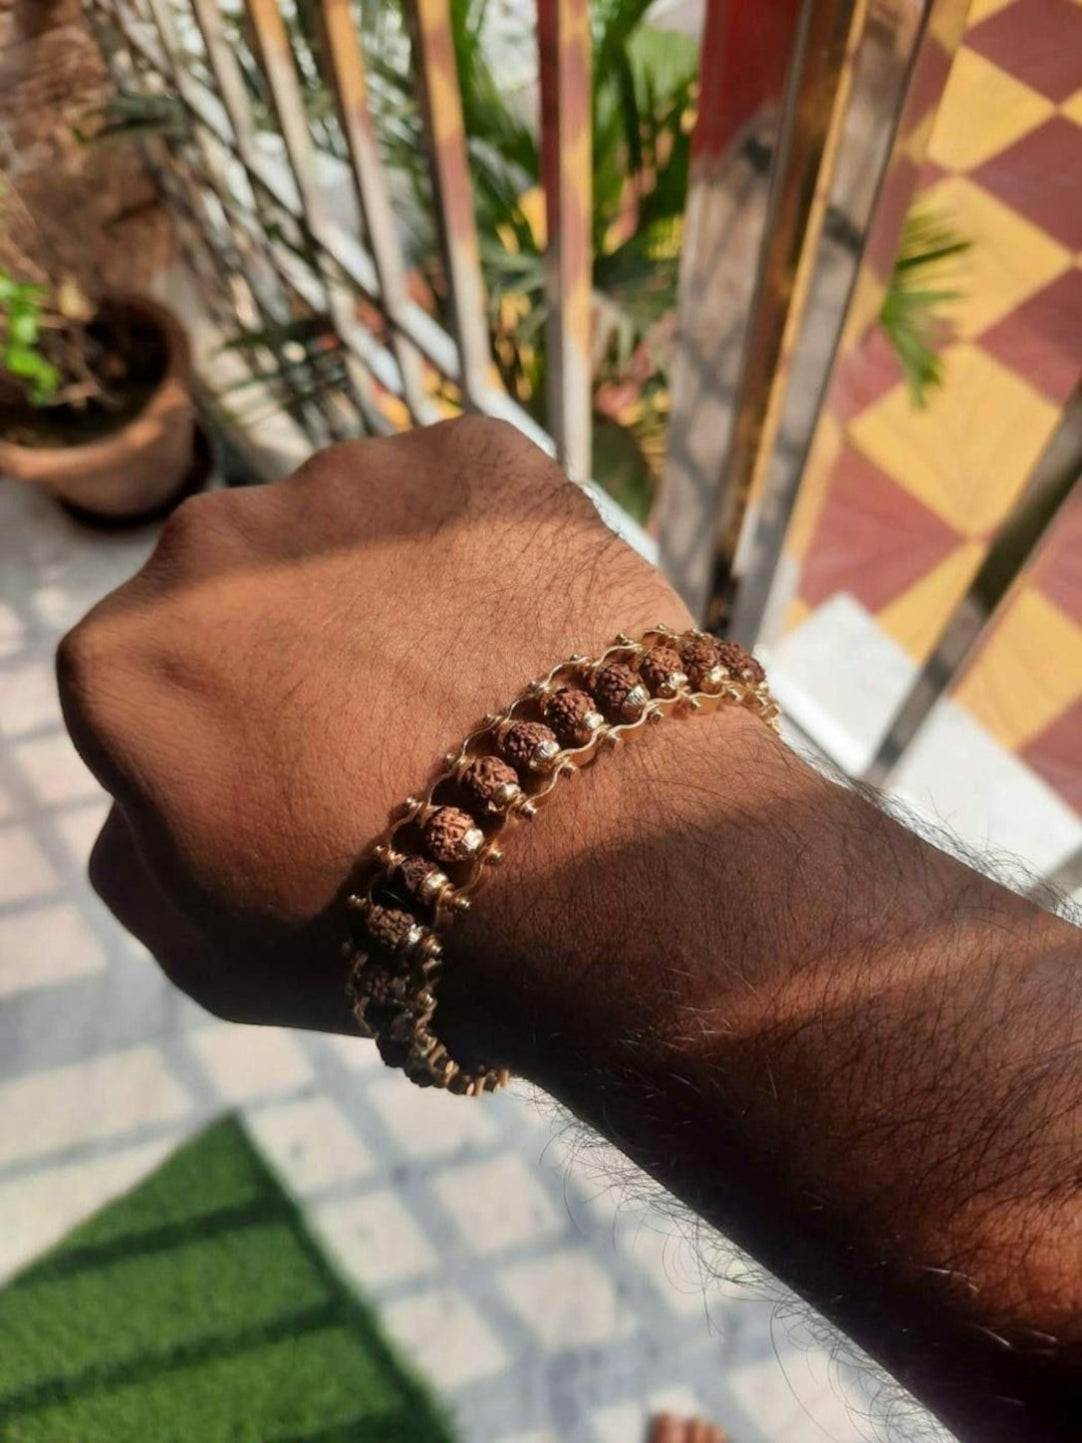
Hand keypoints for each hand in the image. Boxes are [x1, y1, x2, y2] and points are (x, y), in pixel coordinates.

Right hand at [58, 417, 691, 1043]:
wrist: (592, 860)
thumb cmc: (390, 929)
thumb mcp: (203, 947)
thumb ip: (137, 855)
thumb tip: (150, 794)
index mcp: (124, 659)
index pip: (152, 683)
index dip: (227, 739)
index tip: (293, 785)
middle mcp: (212, 538)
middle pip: (247, 593)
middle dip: (297, 653)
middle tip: (389, 738)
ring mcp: (348, 481)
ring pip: (354, 537)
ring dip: (394, 596)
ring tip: (476, 693)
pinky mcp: (473, 454)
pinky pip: (463, 501)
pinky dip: (488, 553)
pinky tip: (527, 635)